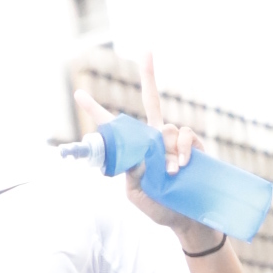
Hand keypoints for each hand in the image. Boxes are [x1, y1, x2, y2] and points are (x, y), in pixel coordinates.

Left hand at [77, 55, 206, 238]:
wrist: (187, 221)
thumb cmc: (160, 208)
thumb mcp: (136, 193)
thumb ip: (133, 174)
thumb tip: (140, 155)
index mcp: (136, 149)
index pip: (115, 126)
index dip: (96, 110)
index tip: (79, 94)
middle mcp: (155, 139)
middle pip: (151, 100)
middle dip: (150, 75)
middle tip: (148, 50)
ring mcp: (175, 141)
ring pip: (167, 127)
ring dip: (168, 150)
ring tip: (171, 172)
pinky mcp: (194, 147)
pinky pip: (186, 134)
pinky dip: (184, 148)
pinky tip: (182, 164)